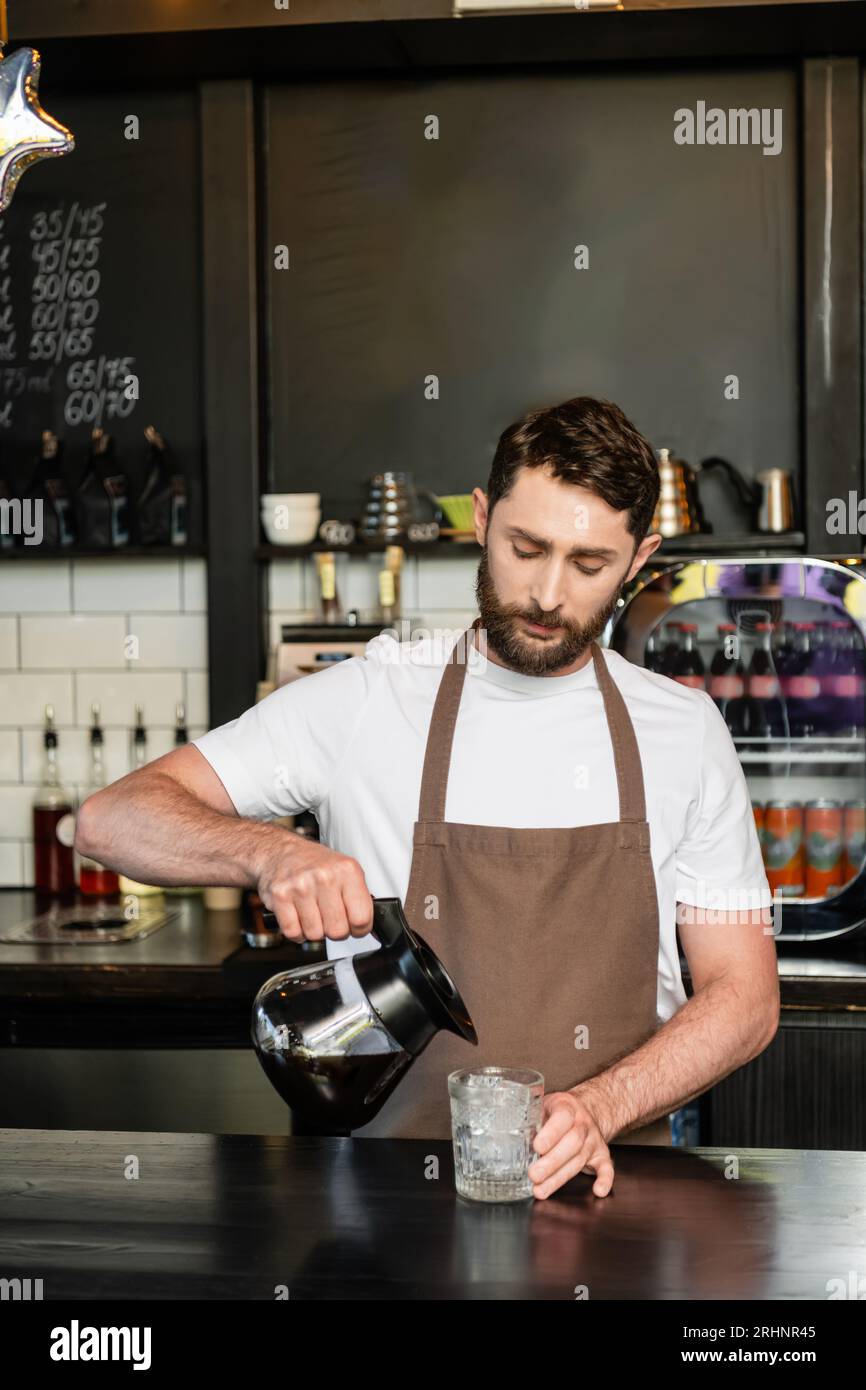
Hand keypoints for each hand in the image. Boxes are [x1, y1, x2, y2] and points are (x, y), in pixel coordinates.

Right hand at [256, 833, 373, 942]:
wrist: (280, 851)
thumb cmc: (315, 863)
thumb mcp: (345, 870)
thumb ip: (360, 897)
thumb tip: (371, 928)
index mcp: (347, 870)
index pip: (361, 917)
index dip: (360, 929)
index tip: (355, 927)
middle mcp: (324, 876)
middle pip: (338, 930)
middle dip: (336, 931)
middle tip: (331, 918)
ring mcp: (301, 886)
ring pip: (315, 934)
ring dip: (315, 930)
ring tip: (313, 913)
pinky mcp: (280, 896)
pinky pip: (293, 932)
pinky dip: (297, 932)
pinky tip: (299, 918)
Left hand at [527, 1090, 614, 1199]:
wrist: (585, 1110)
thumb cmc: (557, 1112)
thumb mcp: (542, 1105)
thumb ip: (529, 1119)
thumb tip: (503, 1135)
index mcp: (566, 1107)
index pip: (562, 1117)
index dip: (551, 1133)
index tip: (537, 1146)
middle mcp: (583, 1123)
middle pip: (572, 1143)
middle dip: (552, 1162)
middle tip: (534, 1175)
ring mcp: (593, 1140)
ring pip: (580, 1159)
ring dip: (560, 1177)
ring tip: (541, 1190)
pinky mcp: (601, 1154)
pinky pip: (607, 1168)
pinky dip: (605, 1180)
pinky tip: (598, 1191)